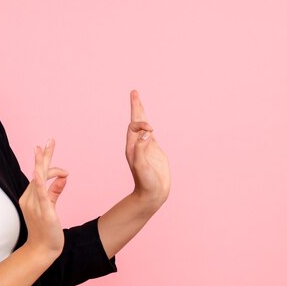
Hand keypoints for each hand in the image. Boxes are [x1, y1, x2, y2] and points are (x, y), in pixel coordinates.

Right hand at [19, 139, 66, 259]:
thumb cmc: (45, 230)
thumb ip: (55, 191)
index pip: (39, 175)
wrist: (42, 250)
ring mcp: (35, 205)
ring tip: (44, 148)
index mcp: (29, 196)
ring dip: (42, 163)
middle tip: (49, 140)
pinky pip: (40, 196)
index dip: (50, 167)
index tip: (64, 171)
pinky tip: (38, 174)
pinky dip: (39, 184)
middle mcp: (29, 199)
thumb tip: (63, 177)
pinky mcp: (43, 213)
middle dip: (43, 155)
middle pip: (37, 172)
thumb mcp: (51, 207)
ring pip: (38, 179)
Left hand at [125, 90, 170, 210]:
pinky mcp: (154, 151)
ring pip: (143, 126)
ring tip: (137, 99)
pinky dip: (148, 125)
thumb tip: (145, 132)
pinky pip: (150, 134)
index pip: (134, 127)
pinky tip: (148, 122)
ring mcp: (146, 146)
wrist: (152, 193)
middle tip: (134, 92)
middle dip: (136, 106)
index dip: (141, 124)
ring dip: (140, 112)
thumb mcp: (141, 166)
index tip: (151, 130)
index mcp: (132, 146)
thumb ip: (141, 149)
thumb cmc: (145, 182)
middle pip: (135, 121)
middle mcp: (137, 144)